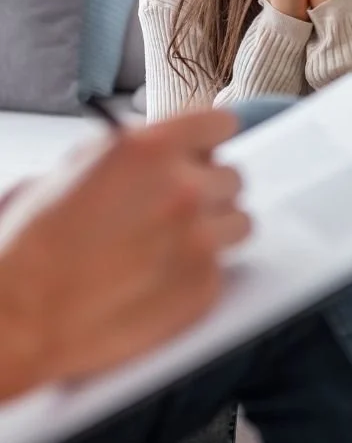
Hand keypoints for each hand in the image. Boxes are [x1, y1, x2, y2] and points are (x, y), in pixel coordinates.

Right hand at [0, 110, 248, 397]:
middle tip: (175, 211)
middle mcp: (184, 188)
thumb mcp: (75, 170)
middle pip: (233, 177)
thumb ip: (133, 153)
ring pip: (239, 221)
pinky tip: (160, 278)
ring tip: (172, 246)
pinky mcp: (205, 284)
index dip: (209, 141)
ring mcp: (200, 238)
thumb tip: (164, 150)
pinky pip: (223, 267)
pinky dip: (199, 272)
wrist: (17, 317)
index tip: (205, 154)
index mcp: (151, 150)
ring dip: (214, 230)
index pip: (220, 125)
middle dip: (207, 191)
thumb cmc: (31, 246)